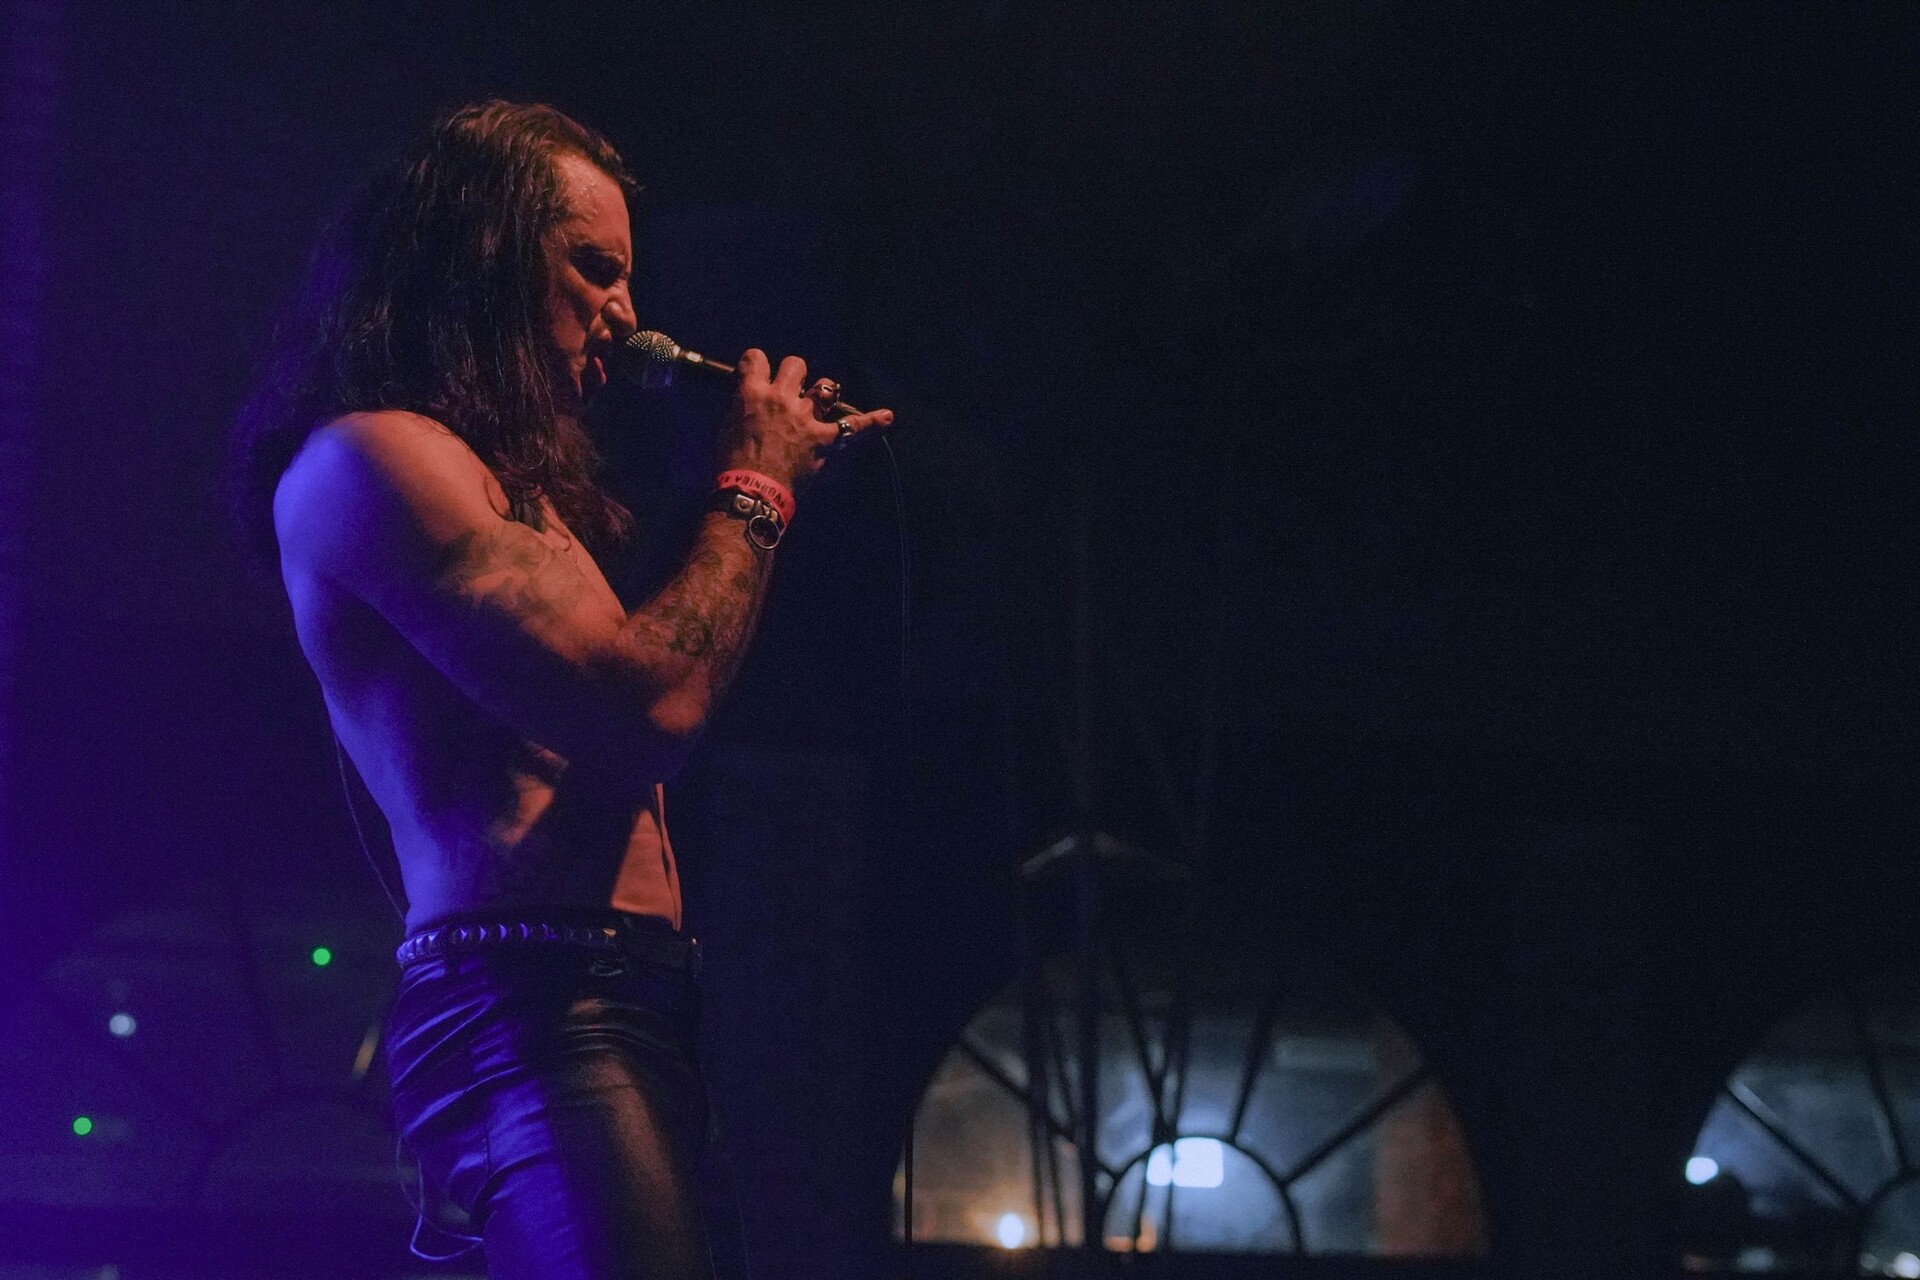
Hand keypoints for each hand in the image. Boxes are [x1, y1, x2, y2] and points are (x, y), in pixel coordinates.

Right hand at [722, 350, 893, 488]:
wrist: (751, 492)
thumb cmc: (733, 464)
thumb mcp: (726, 426)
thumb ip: (741, 406)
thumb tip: (749, 399)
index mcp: (752, 392)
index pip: (755, 358)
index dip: (758, 364)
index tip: (759, 372)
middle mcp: (781, 398)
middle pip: (796, 365)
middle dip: (794, 375)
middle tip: (790, 391)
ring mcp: (806, 417)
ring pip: (825, 387)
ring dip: (823, 393)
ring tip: (821, 402)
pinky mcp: (824, 439)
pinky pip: (854, 427)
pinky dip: (871, 423)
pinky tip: (886, 417)